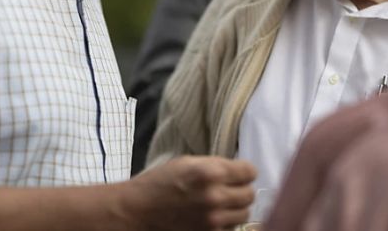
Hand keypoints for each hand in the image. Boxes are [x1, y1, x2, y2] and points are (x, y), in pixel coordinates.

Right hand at [123, 156, 255, 229]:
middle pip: (250, 194)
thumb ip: (215, 165)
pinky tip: (211, 216)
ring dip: (235, 208)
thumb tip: (239, 170)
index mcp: (210, 172)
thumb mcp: (186, 162)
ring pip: (244, 214)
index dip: (244, 171)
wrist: (137, 211)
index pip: (250, 172)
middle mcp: (215, 197)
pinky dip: (225, 223)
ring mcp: (213, 220)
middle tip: (229, 189)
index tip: (239, 173)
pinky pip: (230, 228)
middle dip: (241, 190)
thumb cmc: (159, 183)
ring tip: (221, 204)